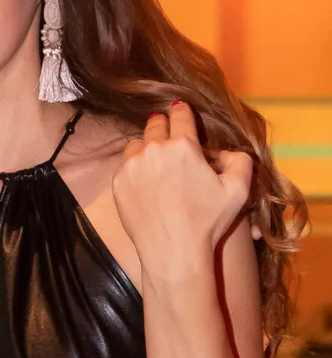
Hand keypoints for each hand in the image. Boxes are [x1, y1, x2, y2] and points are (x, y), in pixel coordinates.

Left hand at [113, 102, 252, 274]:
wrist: (173, 249)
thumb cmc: (208, 221)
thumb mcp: (238, 190)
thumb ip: (240, 161)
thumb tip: (227, 151)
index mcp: (183, 146)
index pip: (180, 115)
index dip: (182, 111)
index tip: (180, 108)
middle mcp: (154, 149)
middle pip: (156, 125)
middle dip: (164, 126)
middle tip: (169, 134)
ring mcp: (132, 164)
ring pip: (138, 143)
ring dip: (147, 145)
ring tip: (157, 159)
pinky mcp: (118, 181)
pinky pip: (126, 163)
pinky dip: (135, 165)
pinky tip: (145, 178)